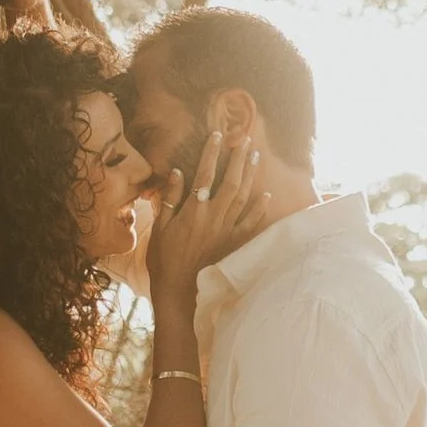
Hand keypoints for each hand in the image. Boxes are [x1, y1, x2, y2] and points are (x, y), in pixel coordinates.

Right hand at [143, 127, 269, 302]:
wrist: (178, 291)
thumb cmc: (163, 259)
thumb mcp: (160, 228)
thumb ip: (170, 199)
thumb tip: (178, 172)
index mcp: (192, 212)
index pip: (204, 176)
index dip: (211, 154)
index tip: (218, 135)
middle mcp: (212, 218)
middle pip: (229, 182)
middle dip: (238, 159)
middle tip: (245, 139)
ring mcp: (225, 231)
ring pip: (242, 198)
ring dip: (250, 176)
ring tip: (255, 156)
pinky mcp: (233, 244)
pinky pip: (250, 224)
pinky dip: (260, 209)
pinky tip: (267, 194)